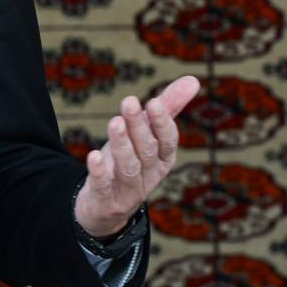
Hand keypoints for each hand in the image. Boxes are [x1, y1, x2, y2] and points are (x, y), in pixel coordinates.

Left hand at [74, 75, 199, 237]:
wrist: (107, 207)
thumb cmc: (131, 161)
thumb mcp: (146, 135)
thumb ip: (168, 109)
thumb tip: (194, 79)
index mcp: (162, 159)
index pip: (168, 142)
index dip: (163, 123)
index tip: (154, 101)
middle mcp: (149, 175)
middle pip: (146, 150)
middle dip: (139, 126)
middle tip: (129, 101)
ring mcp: (128, 190)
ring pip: (129, 167)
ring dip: (122, 144)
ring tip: (115, 122)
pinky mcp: (105, 200)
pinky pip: (103, 186)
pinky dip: (99, 171)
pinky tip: (93, 155)